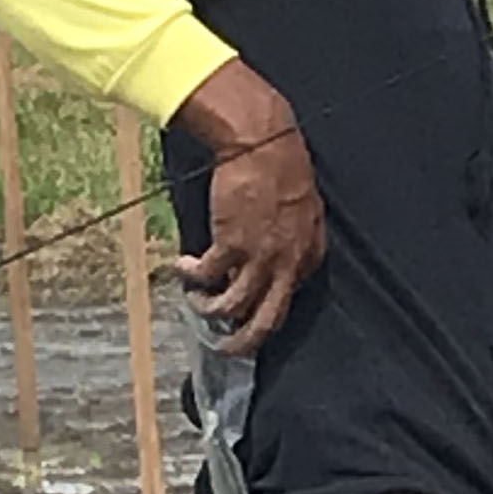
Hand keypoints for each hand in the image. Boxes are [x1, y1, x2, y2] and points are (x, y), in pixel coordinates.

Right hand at [174, 57, 325, 353]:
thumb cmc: (283, 168)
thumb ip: (293, 240)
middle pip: (268, 320)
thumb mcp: (301, 211)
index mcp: (309, 257)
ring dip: (209, 310)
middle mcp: (289, 265)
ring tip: (196, 301)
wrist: (264, 143)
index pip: (289, 300)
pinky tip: (184, 267)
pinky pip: (209, 276)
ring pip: (234, 306)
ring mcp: (262, 258)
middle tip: (227, 350)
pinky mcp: (233, 244)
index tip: (248, 315)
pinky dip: (192, 276)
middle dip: (245, 342)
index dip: (265, 311)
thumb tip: (274, 259)